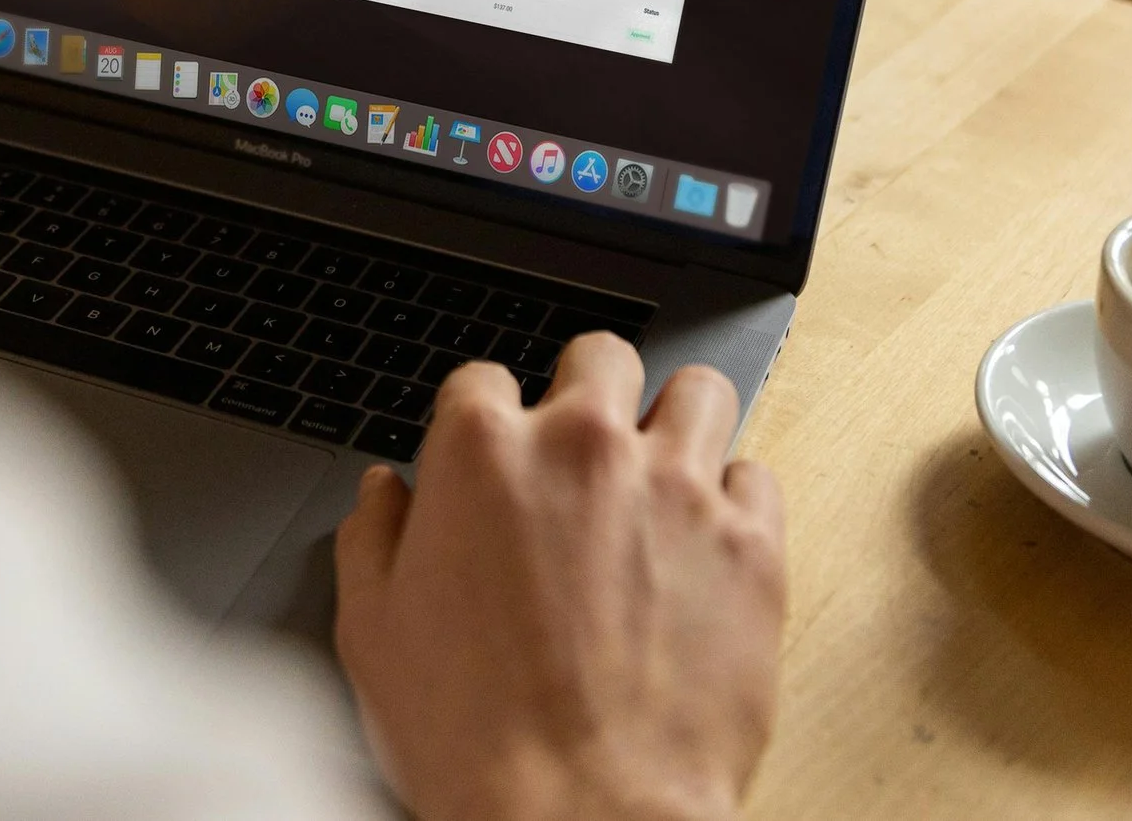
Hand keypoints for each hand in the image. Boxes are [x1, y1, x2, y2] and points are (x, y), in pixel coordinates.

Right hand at [335, 338, 786, 820]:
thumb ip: (373, 539)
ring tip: (662, 474)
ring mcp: (676, 489)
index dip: (483, 423)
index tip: (495, 460)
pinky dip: (736, 500)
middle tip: (583, 453)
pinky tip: (706, 542)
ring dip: (677, 423)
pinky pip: (758, 476)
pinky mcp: (751, 544)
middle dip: (589, 393)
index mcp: (481, 453)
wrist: (580, 816)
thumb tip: (383, 494)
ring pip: (698, 390)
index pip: (482, 380)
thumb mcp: (374, 634)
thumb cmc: (473, 738)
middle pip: (600, 356)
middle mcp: (583, 447)